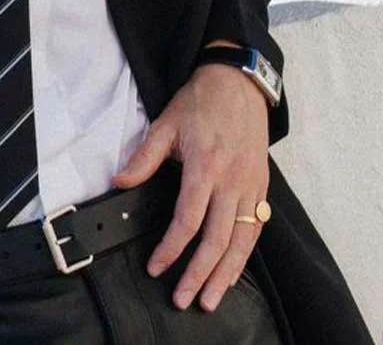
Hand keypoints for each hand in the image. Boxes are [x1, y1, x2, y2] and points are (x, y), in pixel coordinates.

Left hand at [108, 54, 270, 312]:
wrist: (239, 83)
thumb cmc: (201, 103)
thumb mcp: (166, 123)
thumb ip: (144, 157)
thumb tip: (120, 181)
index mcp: (205, 165)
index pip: (188, 219)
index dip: (171, 248)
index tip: (157, 268)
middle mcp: (232, 180)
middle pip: (217, 239)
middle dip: (200, 274)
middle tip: (185, 299)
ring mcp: (250, 185)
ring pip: (241, 240)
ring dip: (226, 274)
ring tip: (212, 298)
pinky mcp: (261, 187)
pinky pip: (256, 228)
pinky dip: (245, 254)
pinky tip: (234, 272)